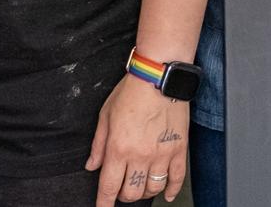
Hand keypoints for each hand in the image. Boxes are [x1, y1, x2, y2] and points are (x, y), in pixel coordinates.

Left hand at [87, 74, 187, 203]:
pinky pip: (177, 179)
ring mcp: (161, 154)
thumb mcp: (105, 115)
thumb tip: (92, 165)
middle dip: (123, 195)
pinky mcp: (178, 149)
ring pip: (152, 188)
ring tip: (141, 184)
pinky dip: (171, 190)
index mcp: (119, 148)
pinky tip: (165, 193)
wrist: (158, 76)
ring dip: (144, 192)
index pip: (109, 187)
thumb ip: (98, 144)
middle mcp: (140, 155)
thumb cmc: (132, 91)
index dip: (104, 203)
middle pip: (131, 192)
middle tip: (121, 187)